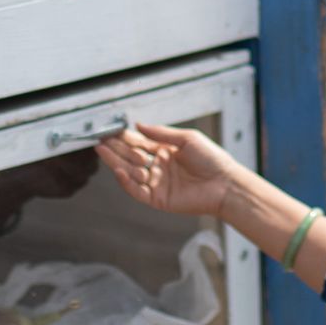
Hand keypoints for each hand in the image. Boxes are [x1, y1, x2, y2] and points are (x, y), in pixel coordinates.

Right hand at [95, 120, 244, 219]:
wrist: (225, 183)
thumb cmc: (211, 159)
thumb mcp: (186, 139)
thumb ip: (161, 133)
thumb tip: (138, 125)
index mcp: (164, 151)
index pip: (138, 143)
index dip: (123, 138)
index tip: (109, 131)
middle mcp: (158, 167)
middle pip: (131, 157)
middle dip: (115, 149)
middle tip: (100, 141)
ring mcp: (157, 183)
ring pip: (131, 172)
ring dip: (117, 162)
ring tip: (105, 151)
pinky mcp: (158, 199)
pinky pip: (137, 191)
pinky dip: (127, 182)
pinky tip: (119, 170)